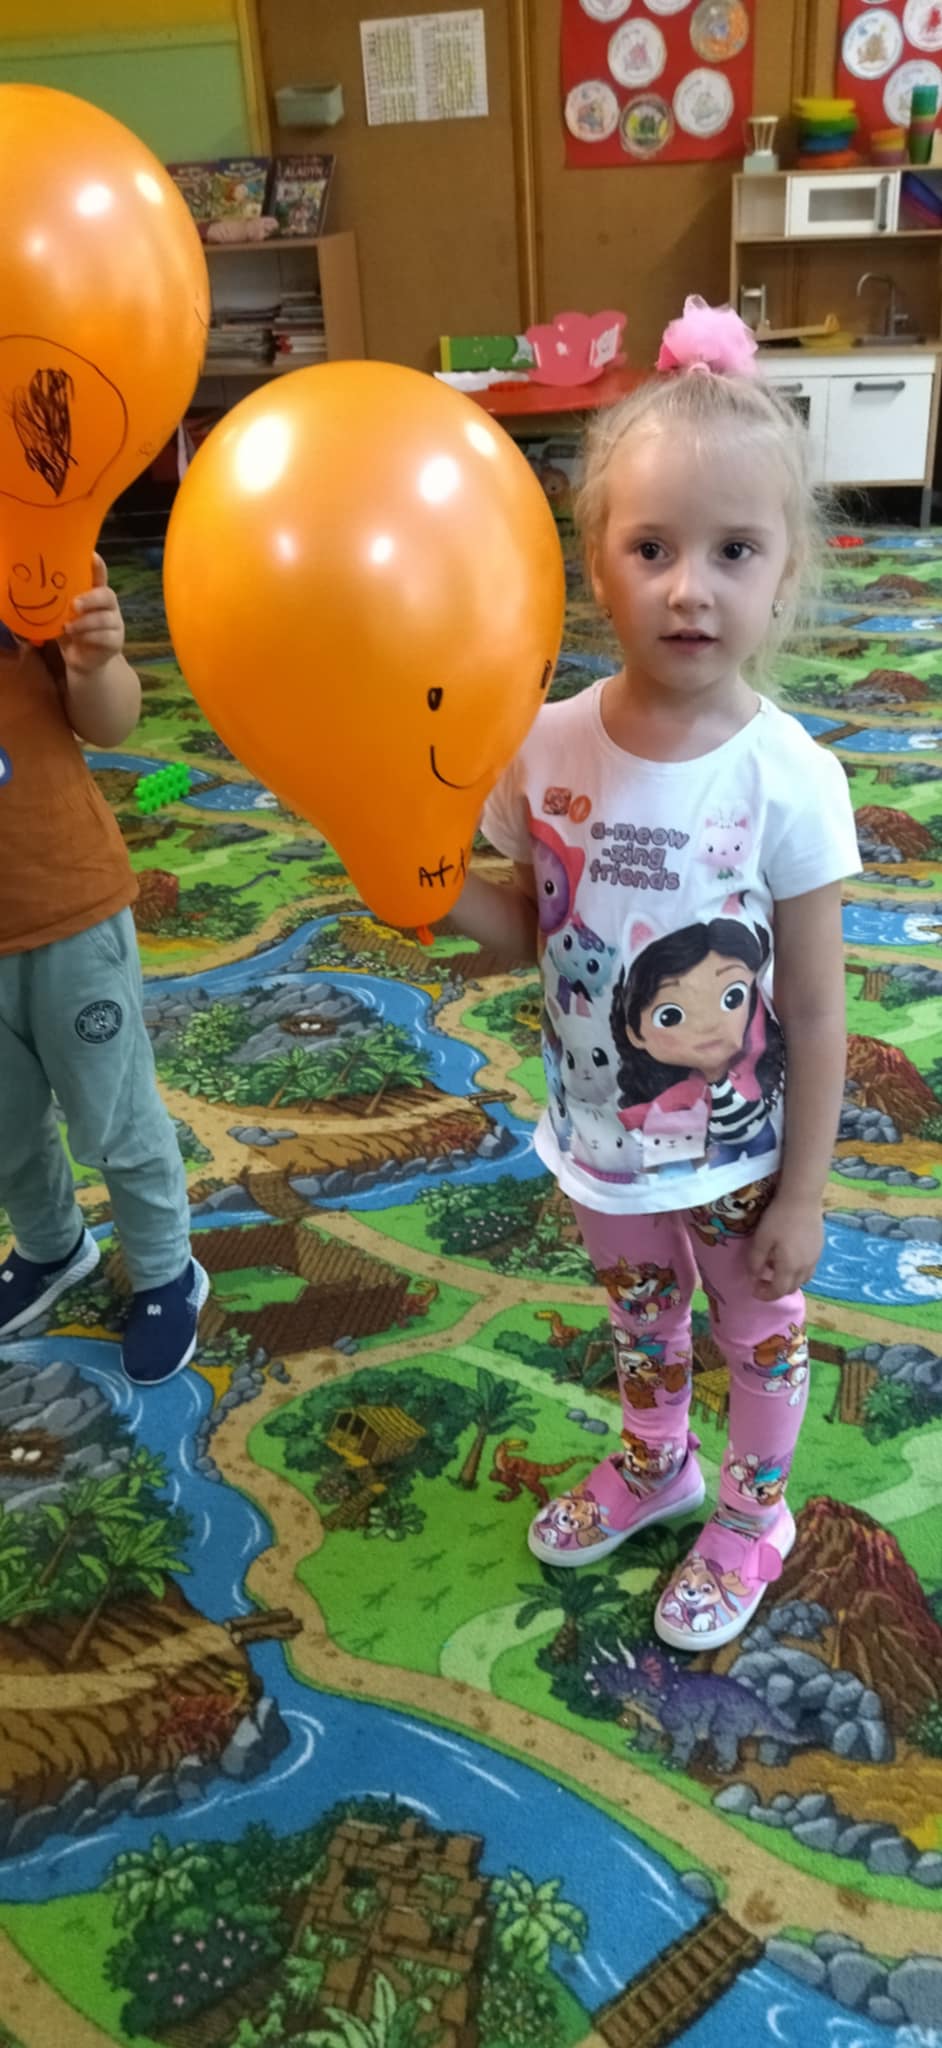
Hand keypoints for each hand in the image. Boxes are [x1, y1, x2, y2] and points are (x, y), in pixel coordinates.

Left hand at [60, 554, 124, 674]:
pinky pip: (106, 636)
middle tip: (73, 605)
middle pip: (107, 595)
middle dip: (90, 599)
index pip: (100, 576)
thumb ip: (59, 604)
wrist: (82, 660)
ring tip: (68, 627)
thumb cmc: (71, 632)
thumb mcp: (62, 615)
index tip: (92, 556)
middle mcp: (108, 606)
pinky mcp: (116, 641)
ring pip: (105, 618)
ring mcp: (115, 623)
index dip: (97, 566)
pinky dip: (90, 637)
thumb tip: (37, 592)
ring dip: (84, 623)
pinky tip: (78, 639)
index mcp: (95, 594)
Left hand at [746, 1194, 822, 1301]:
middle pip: (791, 1288)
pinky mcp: (819, 1248)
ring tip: (775, 1270)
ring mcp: (815, 1258)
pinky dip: (797, 1271)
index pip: (778, 1291)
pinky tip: (789, 1257)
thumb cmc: (779, 1218)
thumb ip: (755, 1261)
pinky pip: (809, 1268)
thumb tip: (753, 1277)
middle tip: (762, 1281)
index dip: (765, 1294)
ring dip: (788, 1281)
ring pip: (803, 1280)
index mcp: (790, 1267)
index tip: (754, 1290)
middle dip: (775, 1289)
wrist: (802, 1198)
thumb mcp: (761, 1239)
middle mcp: (805, 1267)